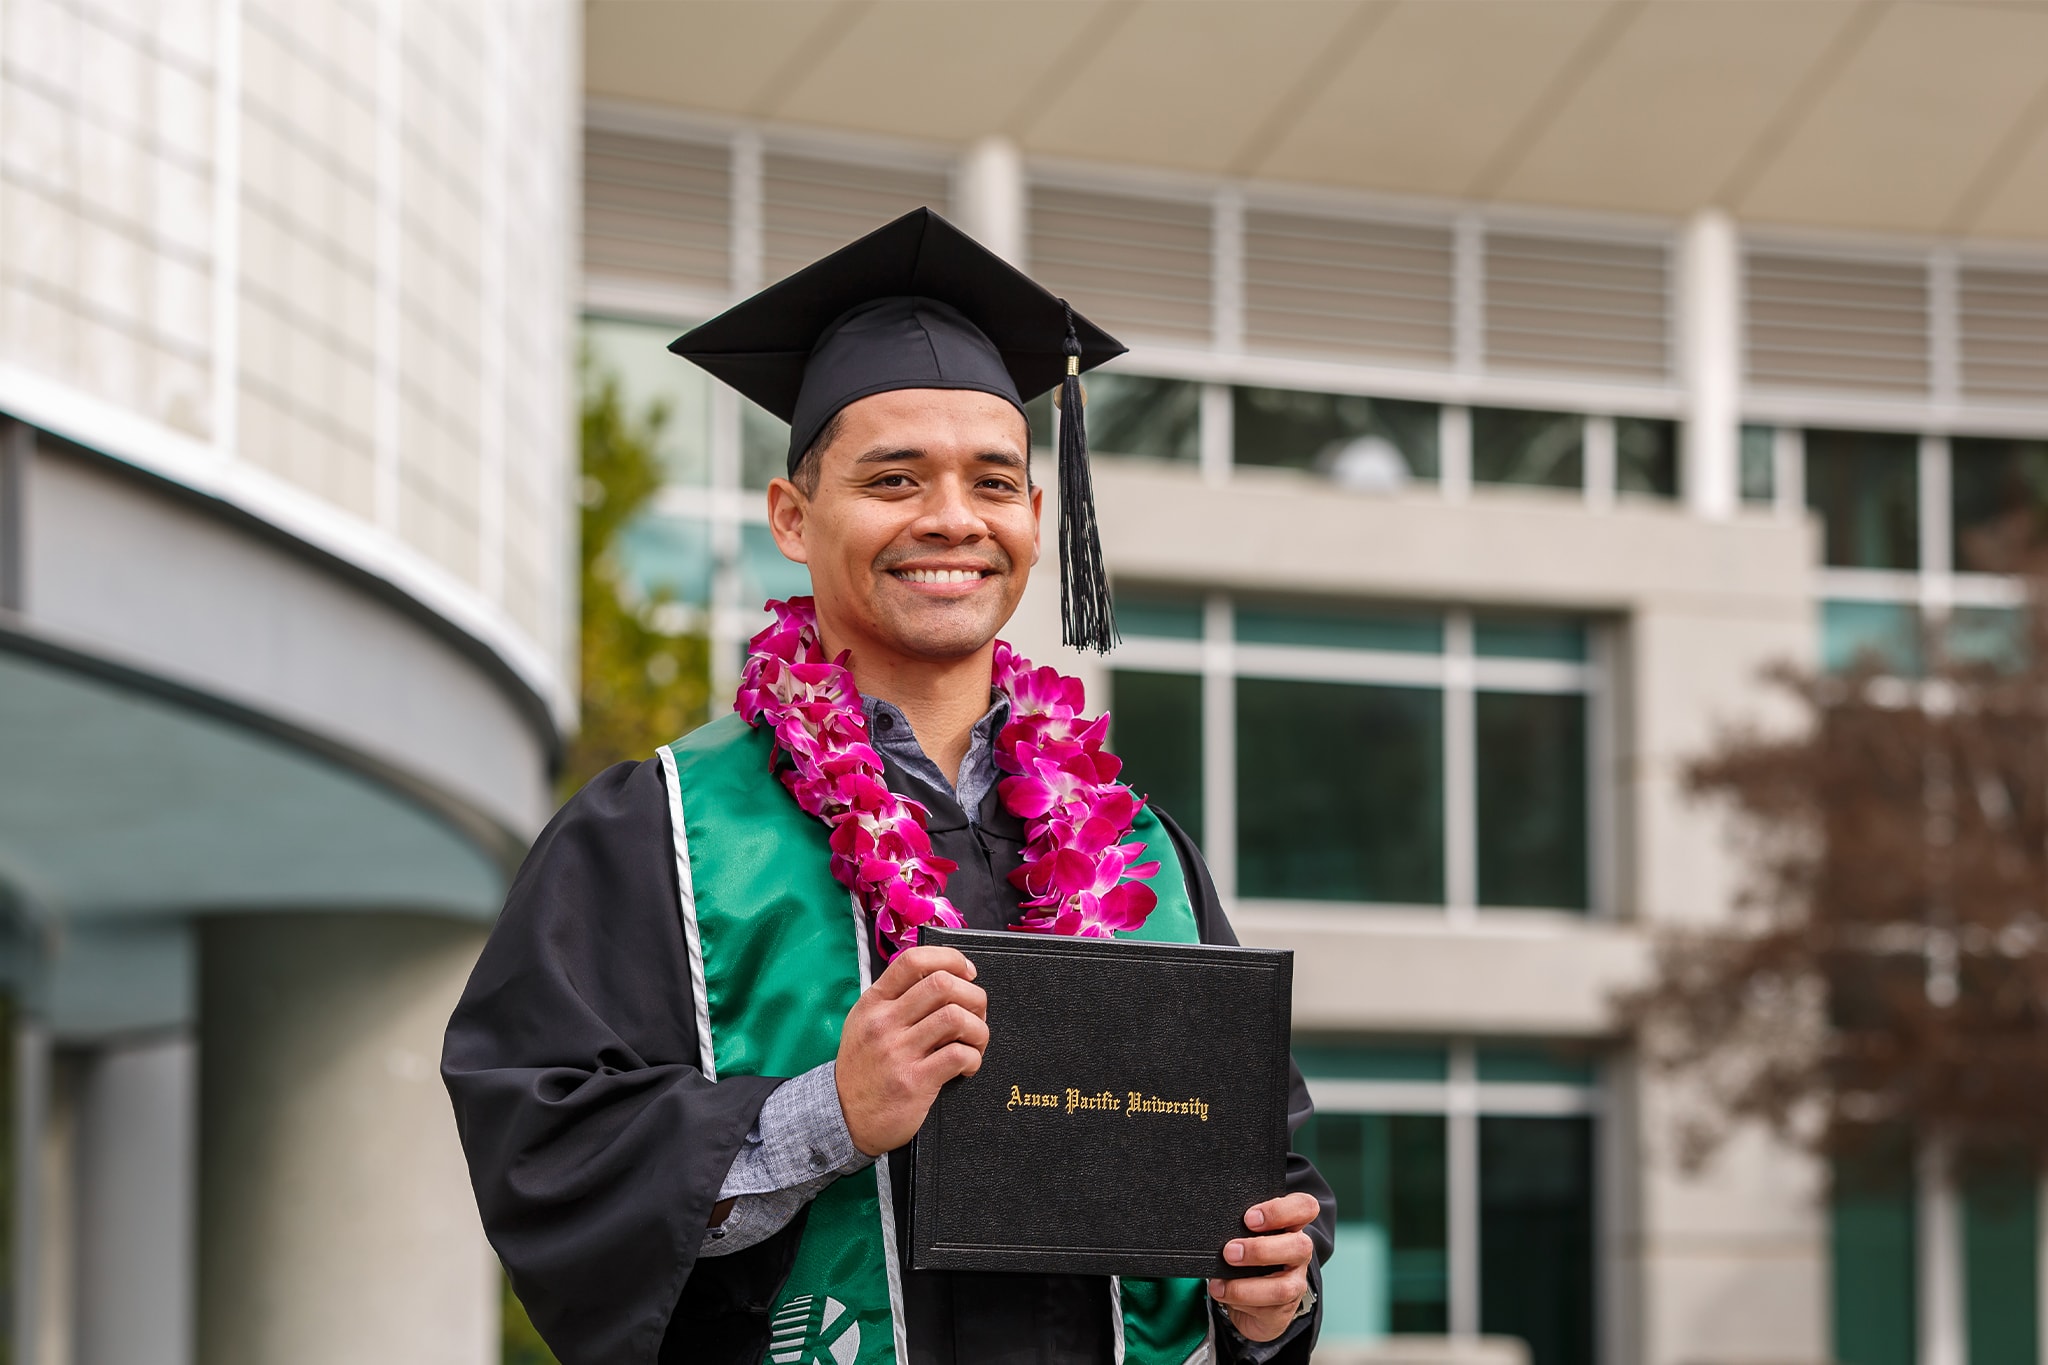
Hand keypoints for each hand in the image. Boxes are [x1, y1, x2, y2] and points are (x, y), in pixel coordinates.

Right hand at [835, 946, 987, 1155]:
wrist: (844, 1118)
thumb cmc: (863, 1068)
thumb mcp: (865, 1023)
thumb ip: (895, 999)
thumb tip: (944, 978)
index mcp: (874, 1002)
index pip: (914, 960)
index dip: (951, 959)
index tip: (967, 973)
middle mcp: (884, 1022)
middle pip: (942, 984)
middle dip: (973, 996)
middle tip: (977, 1013)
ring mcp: (898, 1051)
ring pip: (955, 1017)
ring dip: (978, 1029)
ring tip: (975, 1041)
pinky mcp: (914, 1081)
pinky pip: (958, 1055)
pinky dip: (973, 1058)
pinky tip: (967, 1065)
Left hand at [1207, 1192, 1319, 1342]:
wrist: (1251, 1298)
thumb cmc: (1246, 1255)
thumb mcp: (1245, 1234)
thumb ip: (1239, 1225)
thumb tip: (1214, 1227)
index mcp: (1291, 1226)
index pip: (1305, 1208)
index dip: (1280, 1211)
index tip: (1249, 1218)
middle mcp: (1299, 1253)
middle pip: (1300, 1246)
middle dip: (1260, 1250)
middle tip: (1229, 1252)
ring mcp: (1295, 1283)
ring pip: (1283, 1287)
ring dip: (1245, 1286)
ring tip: (1219, 1283)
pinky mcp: (1284, 1309)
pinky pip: (1266, 1309)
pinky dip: (1240, 1301)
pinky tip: (1224, 1294)